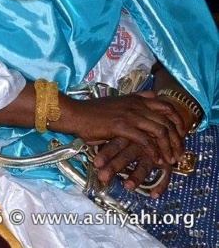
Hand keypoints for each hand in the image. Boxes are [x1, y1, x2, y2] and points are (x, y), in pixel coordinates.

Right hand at [69, 92, 184, 166]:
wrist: (74, 114)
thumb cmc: (93, 112)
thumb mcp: (117, 102)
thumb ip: (135, 100)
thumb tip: (153, 95)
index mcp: (135, 99)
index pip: (166, 105)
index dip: (178, 120)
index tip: (182, 133)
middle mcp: (136, 105)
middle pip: (168, 120)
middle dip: (178, 138)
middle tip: (179, 152)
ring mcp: (129, 115)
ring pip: (160, 131)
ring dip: (168, 147)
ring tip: (170, 159)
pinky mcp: (121, 126)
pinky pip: (145, 140)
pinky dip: (154, 152)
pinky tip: (156, 160)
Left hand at [93, 137, 172, 197]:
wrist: (163, 122)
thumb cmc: (134, 129)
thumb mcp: (120, 129)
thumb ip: (105, 137)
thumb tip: (85, 142)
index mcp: (127, 134)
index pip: (114, 144)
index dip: (105, 153)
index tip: (96, 163)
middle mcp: (140, 144)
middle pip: (127, 155)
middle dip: (114, 166)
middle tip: (103, 177)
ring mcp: (154, 152)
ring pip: (144, 165)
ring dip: (136, 176)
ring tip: (127, 187)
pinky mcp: (167, 161)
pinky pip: (166, 174)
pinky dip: (161, 185)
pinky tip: (153, 196)